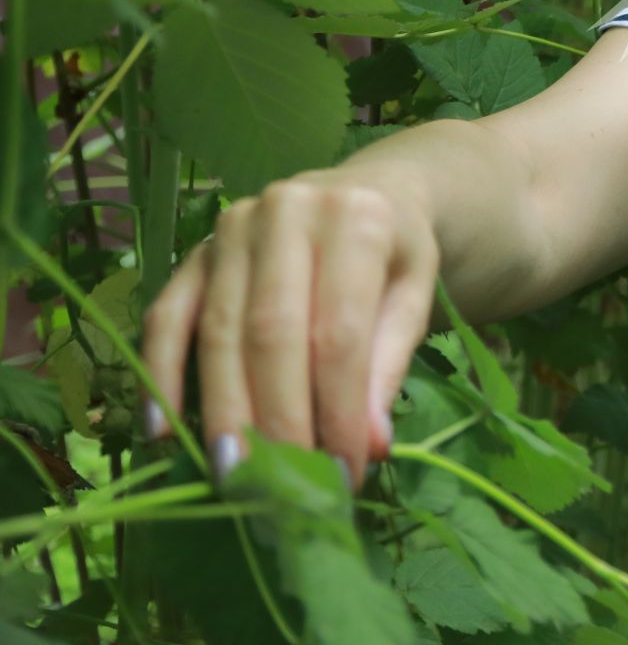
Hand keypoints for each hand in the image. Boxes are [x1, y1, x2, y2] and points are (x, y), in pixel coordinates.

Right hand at [140, 171, 440, 490]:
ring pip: (218, 332)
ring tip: (235, 476)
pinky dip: (160, 376)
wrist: (365, 193)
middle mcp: (287, 212)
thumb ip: (390, 366)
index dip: (339, 408)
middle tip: (283, 487)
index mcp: (356, 219)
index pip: (341, 332)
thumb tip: (369, 446)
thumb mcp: (414, 297)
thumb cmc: (394, 255)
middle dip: (278, 419)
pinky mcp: (195, 253)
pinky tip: (163, 431)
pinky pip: (167, 317)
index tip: (343, 472)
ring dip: (223, 411)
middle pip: (272, 333)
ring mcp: (232, 229)